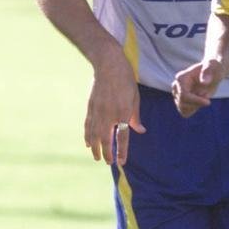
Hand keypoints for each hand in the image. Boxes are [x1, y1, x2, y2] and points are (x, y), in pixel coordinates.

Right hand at [84, 48, 145, 164]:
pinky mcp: (90, 108)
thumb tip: (140, 131)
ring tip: (97, 157)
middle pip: (106, 140)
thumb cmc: (125, 80)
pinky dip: (87, 136)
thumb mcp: (135, 97)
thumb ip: (136, 116)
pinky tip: (88, 143)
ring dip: (96, 148)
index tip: (121, 162)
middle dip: (107, 153)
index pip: (122, 137)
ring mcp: (97, 112)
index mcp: (123, 112)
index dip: (122, 151)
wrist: (108, 66)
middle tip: (109, 162)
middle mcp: (109, 115)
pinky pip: (87, 126)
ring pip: (94, 135)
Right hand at [172, 59, 223, 117]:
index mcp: (181, 78)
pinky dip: (194, 109)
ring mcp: (177, 94)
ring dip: (196, 106)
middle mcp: (176, 86)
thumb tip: (204, 82)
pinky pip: (185, 112)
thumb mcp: (214, 67)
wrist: (213, 72)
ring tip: (203, 97)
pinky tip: (200, 101)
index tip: (208, 102)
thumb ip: (208, 72)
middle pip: (182, 104)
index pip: (184, 95)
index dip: (196, 101)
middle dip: (196, 104)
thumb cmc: (213, 68)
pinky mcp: (181, 100)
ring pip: (183, 110)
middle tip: (207, 98)